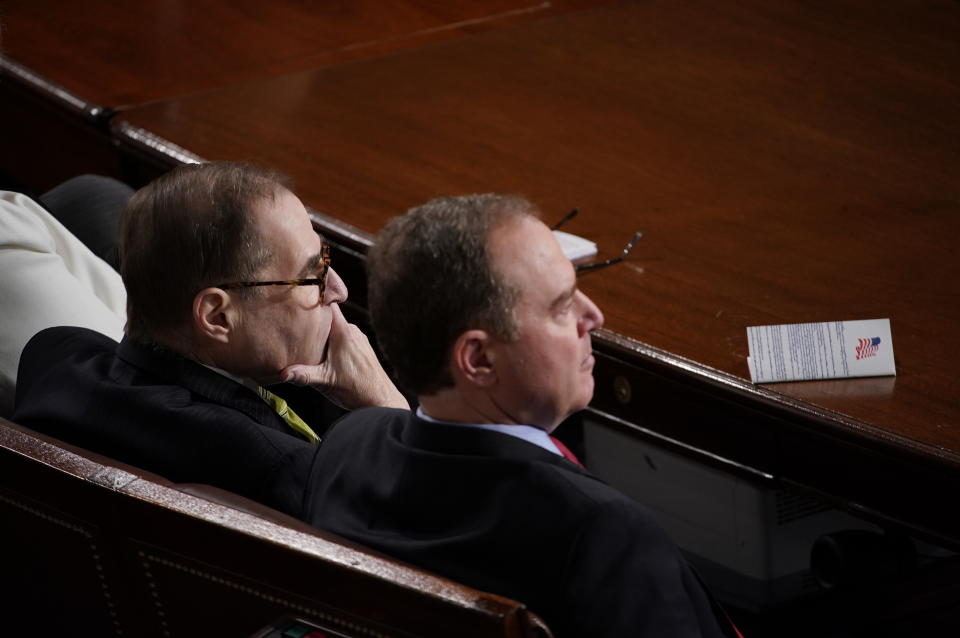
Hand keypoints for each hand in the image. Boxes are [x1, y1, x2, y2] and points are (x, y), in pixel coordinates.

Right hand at [280, 304, 408, 409]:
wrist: (381, 400)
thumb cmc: (356, 390)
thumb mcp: (325, 382)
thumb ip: (303, 375)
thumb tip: (283, 373)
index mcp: (343, 332)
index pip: (328, 302)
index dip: (315, 296)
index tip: (300, 294)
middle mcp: (352, 331)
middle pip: (329, 316)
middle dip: (314, 319)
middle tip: (295, 322)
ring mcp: (359, 339)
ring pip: (337, 328)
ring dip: (324, 333)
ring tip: (306, 339)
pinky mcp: (362, 348)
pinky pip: (345, 337)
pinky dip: (334, 341)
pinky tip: (325, 353)